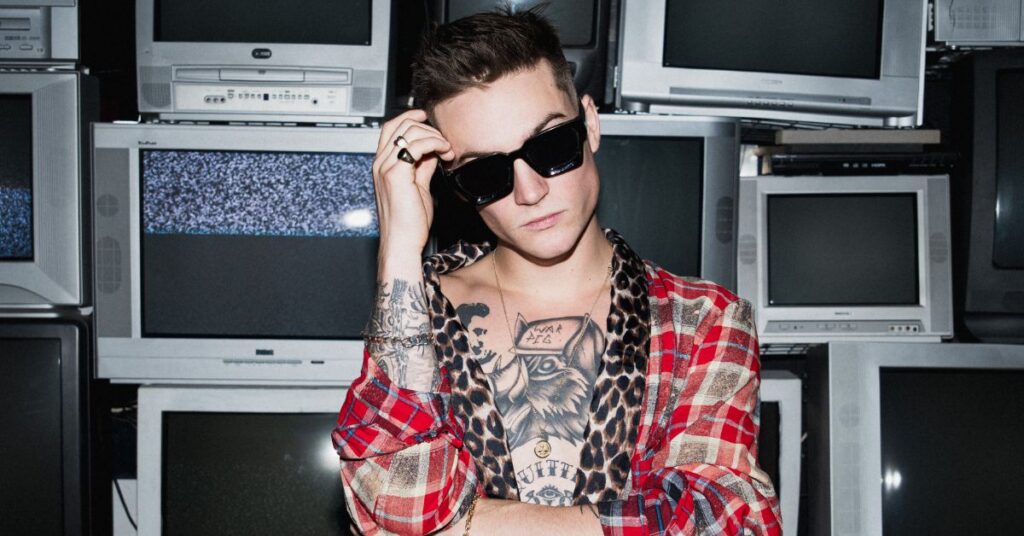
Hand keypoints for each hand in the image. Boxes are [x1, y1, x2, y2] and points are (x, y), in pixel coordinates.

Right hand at [372, 109, 454, 257]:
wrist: (402, 242)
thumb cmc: (410, 222)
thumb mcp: (418, 186)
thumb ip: (423, 167)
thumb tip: (433, 151)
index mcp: (383, 165)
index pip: (391, 129)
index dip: (410, 118)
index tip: (429, 119)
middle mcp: (380, 163)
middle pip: (399, 124)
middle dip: (426, 126)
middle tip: (444, 141)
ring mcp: (386, 167)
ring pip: (409, 131)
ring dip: (434, 136)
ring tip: (447, 150)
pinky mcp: (396, 174)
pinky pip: (417, 145)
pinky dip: (435, 143)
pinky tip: (445, 153)